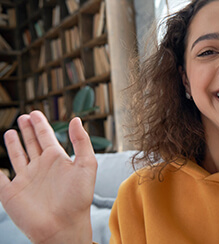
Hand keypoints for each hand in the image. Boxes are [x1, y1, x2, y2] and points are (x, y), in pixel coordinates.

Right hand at [0, 111, 96, 243]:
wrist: (63, 226)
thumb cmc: (78, 197)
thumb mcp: (87, 165)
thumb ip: (82, 142)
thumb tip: (75, 119)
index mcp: (57, 159)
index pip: (46, 136)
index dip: (40, 124)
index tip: (35, 113)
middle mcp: (40, 167)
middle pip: (31, 143)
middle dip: (27, 130)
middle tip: (23, 116)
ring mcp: (25, 179)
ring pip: (17, 156)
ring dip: (14, 144)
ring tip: (11, 131)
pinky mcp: (11, 193)